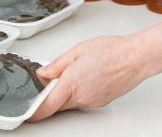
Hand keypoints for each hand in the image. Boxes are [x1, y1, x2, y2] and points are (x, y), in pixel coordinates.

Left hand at [31, 35, 149, 119]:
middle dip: (50, 96)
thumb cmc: (111, 51)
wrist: (134, 58)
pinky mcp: (99, 102)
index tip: (27, 111)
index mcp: (71, 83)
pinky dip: (77, 93)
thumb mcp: (77, 51)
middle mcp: (81, 97)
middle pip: (57, 105)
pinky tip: (85, 78)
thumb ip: (56, 65)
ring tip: (73, 73)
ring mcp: (91, 102)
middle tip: (49, 81)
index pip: (47, 106)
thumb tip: (42, 73)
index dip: (34, 111)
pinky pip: (82, 101)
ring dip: (65, 93)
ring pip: (69, 103)